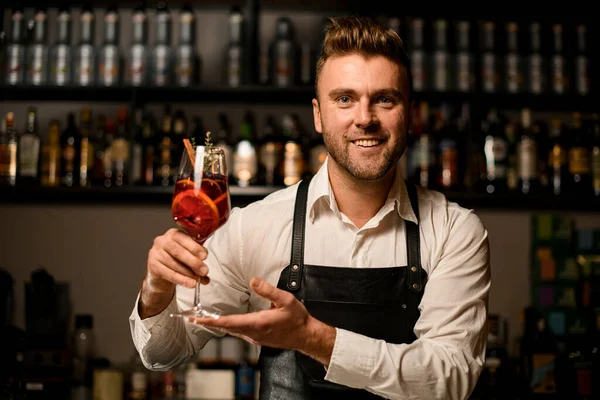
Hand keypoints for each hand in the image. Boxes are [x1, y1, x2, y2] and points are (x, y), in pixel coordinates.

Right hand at [146, 228, 209, 290]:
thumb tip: (205, 257)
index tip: (205, 256)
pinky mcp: (152, 266)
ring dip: (189, 274)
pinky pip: (169, 274)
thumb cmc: (177, 258)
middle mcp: (162, 241)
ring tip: (199, 280)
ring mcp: (155, 253)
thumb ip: (197, 252)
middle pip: (178, 252)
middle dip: (193, 262)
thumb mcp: (188, 251)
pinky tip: (190, 284)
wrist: (162, 271)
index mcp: (173, 233)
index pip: (184, 238)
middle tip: (204, 270)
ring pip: (174, 264)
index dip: (195, 247)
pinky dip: (182, 280)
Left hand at [192, 277, 336, 365]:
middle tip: (193, 318)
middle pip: (226, 328)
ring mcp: (255, 337)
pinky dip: (228, 327)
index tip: (197, 320)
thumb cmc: (297, 318)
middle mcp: (253, 333)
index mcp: (258, 323)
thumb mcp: (285, 299)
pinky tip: (225, 322)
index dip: (211, 321)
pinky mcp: (258, 338)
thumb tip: (253, 280)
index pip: (228, 322)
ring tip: (204, 320)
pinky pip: (238, 332)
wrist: (305, 336)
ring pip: (231, 331)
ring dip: (218, 325)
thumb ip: (268, 290)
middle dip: (209, 323)